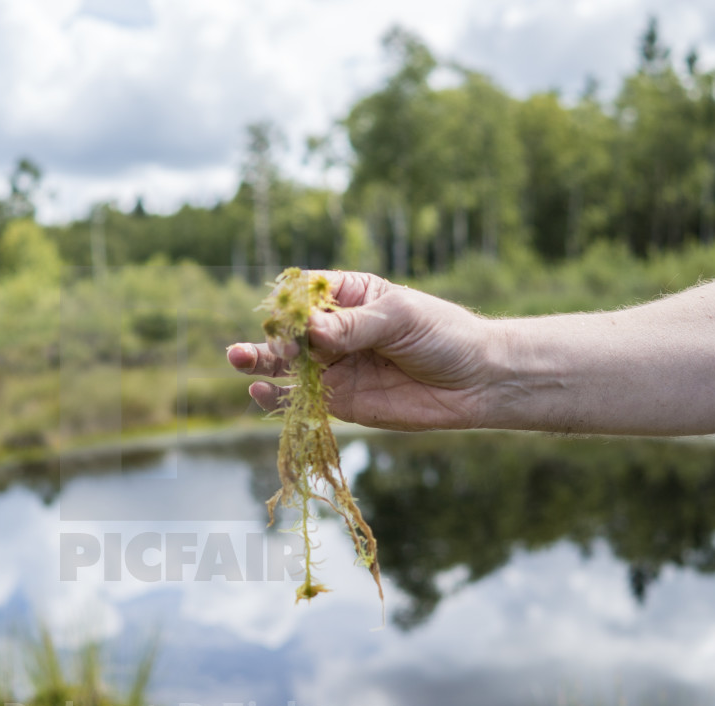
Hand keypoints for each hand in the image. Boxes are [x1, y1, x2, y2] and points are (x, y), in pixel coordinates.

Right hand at [227, 270, 498, 430]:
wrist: (477, 381)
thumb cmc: (443, 335)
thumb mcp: (400, 319)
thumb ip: (354, 326)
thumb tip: (311, 330)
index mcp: (349, 297)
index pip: (307, 295)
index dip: (291, 305)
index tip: (287, 316)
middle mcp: (335, 331)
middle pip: (290, 331)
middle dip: (271, 337)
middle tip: (253, 346)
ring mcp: (335, 367)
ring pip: (287, 364)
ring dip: (261, 363)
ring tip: (238, 359)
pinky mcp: (340, 401)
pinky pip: (301, 398)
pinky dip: (278, 398)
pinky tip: (260, 393)